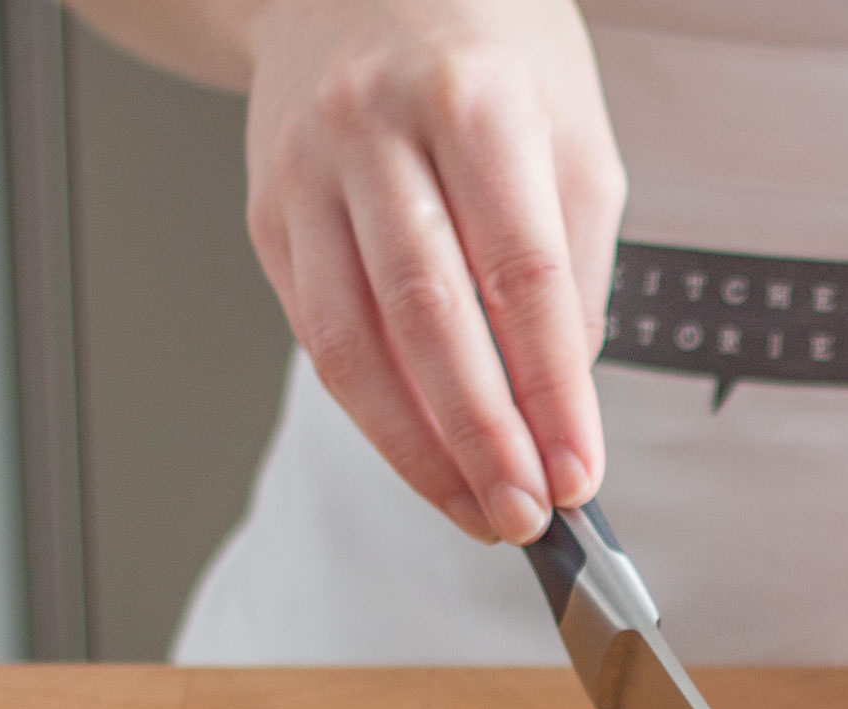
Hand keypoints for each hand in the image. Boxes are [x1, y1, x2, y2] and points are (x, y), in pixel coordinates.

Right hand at [243, 0, 620, 543]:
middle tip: (525, 515)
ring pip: (354, 342)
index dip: (552, 393)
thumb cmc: (487, 54)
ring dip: (418, 449)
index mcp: (474, 104)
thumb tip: (562, 399)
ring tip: (475, 508)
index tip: (578, 473)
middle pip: (430, 319)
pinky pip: (319, 332)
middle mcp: (377, 131)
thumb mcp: (573, 135)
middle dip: (484, 440)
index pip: (523, 280)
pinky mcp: (268, 212)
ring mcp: (307, 172)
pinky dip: (374, 411)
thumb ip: (575, 267)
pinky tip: (422, 455)